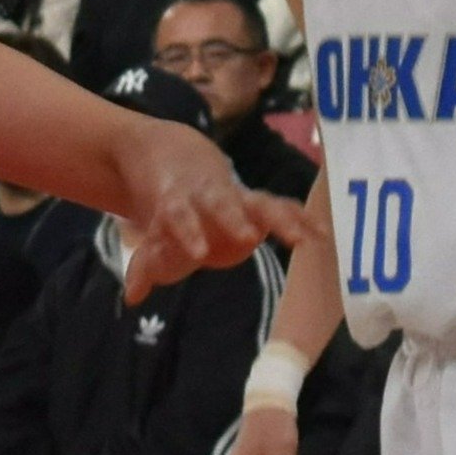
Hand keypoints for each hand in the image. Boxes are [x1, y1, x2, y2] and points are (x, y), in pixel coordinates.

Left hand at [109, 121, 310, 294]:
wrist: (175, 158)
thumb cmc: (168, 208)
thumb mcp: (151, 234)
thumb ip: (147, 264)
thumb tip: (133, 297)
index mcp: (178, 201)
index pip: (179, 216)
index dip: (188, 232)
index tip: (199, 252)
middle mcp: (208, 195)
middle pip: (221, 203)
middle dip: (234, 218)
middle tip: (249, 237)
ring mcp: (236, 196)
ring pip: (259, 202)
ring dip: (280, 219)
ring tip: (300, 239)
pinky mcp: (258, 201)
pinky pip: (282, 210)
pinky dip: (301, 221)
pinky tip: (322, 236)